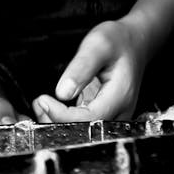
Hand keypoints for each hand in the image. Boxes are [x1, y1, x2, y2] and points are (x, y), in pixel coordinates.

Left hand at [32, 18, 146, 122]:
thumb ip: (81, 68)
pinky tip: (51, 106)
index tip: (44, 100)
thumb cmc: (118, 41)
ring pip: (85, 132)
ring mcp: (113, 114)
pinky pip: (85, 123)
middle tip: (39, 103)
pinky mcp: (105, 113)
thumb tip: (62, 93)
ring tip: (41, 104)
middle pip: (87, 132)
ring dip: (60, 123)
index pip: (89, 118)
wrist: (135, 42)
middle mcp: (119, 112)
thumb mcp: (98, 45)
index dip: (63, 115)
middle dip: (59, 122)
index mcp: (120, 96)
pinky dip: (66, 119)